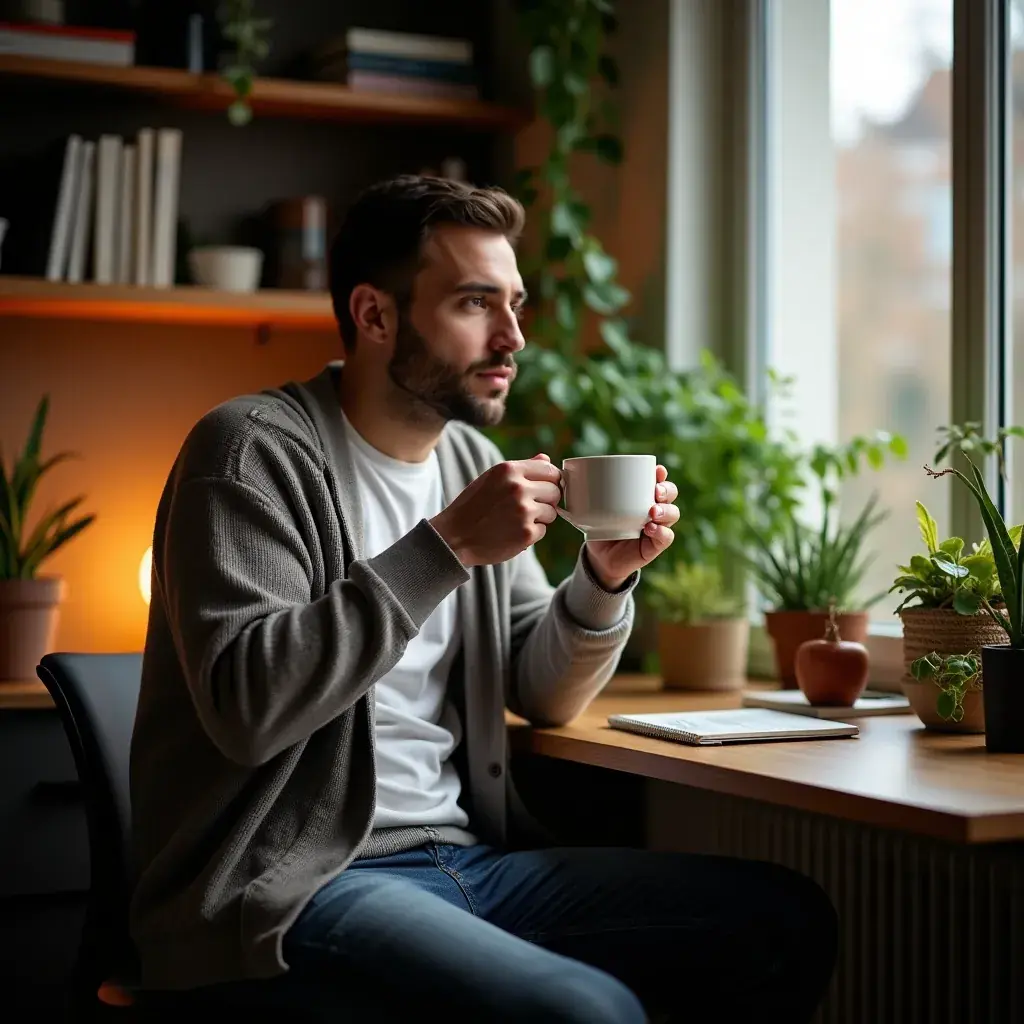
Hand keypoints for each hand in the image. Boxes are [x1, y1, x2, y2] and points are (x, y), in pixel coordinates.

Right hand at [431, 454, 561, 566]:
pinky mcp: (526, 533)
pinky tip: (512, 532)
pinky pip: (543, 530)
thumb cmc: (473, 506)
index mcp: (509, 470)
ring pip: (552, 512)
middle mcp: (518, 488)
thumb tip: (546, 458)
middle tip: (526, 507)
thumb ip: (522, 468)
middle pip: (555, 491)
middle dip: (546, 500)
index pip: (550, 469)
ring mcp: (523, 511)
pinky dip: (532, 533)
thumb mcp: (492, 478)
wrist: (454, 537)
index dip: (550, 480)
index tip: (543, 489)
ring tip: (516, 520)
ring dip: (540, 518)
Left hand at [585, 465, 678, 589]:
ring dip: (666, 510)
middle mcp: (653, 508)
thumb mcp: (591, 508)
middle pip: (670, 493)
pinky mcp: (655, 545)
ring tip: (652, 511)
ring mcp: (657, 526)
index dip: (660, 474)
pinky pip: (666, 537)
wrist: (599, 557)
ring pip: (673, 513)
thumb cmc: (597, 527)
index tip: (657, 470)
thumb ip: (582, 493)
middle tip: (655, 491)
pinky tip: (650, 529)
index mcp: (641, 495)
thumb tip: (562, 476)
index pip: (658, 480)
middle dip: (666, 489)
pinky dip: (662, 532)